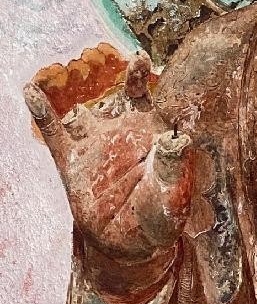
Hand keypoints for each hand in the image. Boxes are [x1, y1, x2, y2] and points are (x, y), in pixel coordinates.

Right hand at [25, 53, 194, 303]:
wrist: (125, 243)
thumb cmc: (156, 218)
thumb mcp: (169, 201)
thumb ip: (173, 172)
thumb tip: (177, 141)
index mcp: (158, 138)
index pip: (168, 107)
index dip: (175, 94)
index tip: (178, 86)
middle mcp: (129, 131)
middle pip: (132, 94)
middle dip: (136, 74)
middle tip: (140, 59)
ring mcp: (99, 143)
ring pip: (91, 110)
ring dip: (83, 90)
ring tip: (77, 69)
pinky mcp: (72, 160)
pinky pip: (54, 132)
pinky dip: (42, 111)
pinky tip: (31, 90)